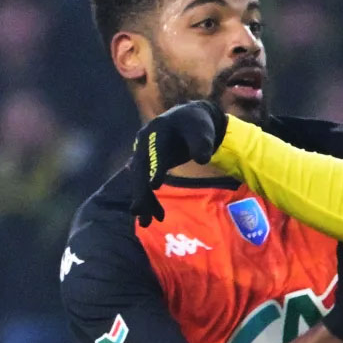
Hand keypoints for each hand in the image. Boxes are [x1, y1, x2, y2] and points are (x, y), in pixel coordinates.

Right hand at [130, 100, 227, 225]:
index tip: (154, 185)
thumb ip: (202, 143)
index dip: (154, 168)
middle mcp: (145, 141)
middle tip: (140, 212)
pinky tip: (154, 215)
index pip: (155, 151)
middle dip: (141, 191)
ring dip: (143, 200)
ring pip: (140, 179)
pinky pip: (144, 182)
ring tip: (148, 223)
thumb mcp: (203, 130)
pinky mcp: (147, 163)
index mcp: (158, 130)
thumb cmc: (197, 125)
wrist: (190, 119)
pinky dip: (148, 198)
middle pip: (140, 169)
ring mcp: (143, 153)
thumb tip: (202, 159)